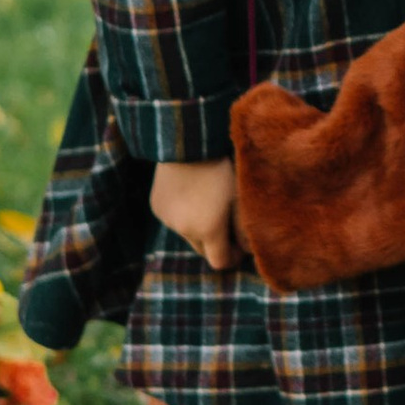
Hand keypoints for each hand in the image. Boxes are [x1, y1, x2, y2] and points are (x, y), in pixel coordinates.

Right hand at [151, 157, 241, 271]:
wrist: (188, 142)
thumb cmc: (222, 167)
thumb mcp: (240, 196)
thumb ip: (245, 227)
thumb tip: (248, 250)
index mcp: (207, 230)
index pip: (219, 262)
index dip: (232, 258)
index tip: (240, 247)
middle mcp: (184, 230)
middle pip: (203, 250)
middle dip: (216, 243)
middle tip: (228, 225)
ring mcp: (167, 219)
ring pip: (187, 234)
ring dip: (198, 227)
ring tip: (208, 202)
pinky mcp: (157, 207)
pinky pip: (174, 219)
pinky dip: (183, 214)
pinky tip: (191, 193)